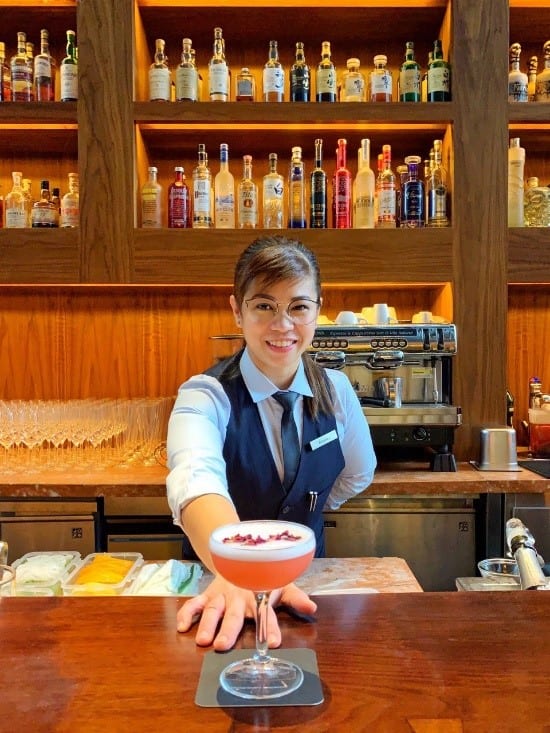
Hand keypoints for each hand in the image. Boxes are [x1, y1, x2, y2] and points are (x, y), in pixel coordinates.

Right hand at [176, 575, 316, 651]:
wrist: (240, 554)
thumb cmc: (263, 576)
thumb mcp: (282, 583)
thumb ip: (295, 598)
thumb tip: (313, 608)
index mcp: (259, 596)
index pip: (266, 613)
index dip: (270, 627)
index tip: (273, 643)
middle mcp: (239, 598)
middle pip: (234, 615)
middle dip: (229, 630)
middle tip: (223, 645)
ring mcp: (221, 596)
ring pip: (212, 610)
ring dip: (207, 624)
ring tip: (203, 640)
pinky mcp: (208, 594)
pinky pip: (194, 603)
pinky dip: (186, 613)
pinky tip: (182, 627)